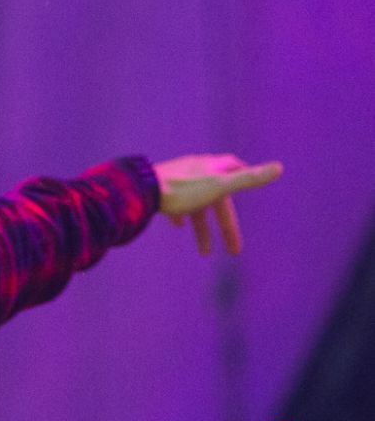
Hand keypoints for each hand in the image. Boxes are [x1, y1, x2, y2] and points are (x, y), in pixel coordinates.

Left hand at [154, 154, 282, 254]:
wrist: (142, 189)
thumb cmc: (183, 189)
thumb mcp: (220, 186)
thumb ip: (249, 179)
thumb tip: (279, 167)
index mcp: (213, 168)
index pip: (236, 171)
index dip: (247, 179)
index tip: (254, 186)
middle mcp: (197, 170)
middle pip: (217, 200)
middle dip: (225, 225)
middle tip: (233, 251)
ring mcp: (177, 179)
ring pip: (196, 206)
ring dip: (202, 229)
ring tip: (204, 253)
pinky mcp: (160, 188)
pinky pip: (175, 203)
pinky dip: (181, 215)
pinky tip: (178, 226)